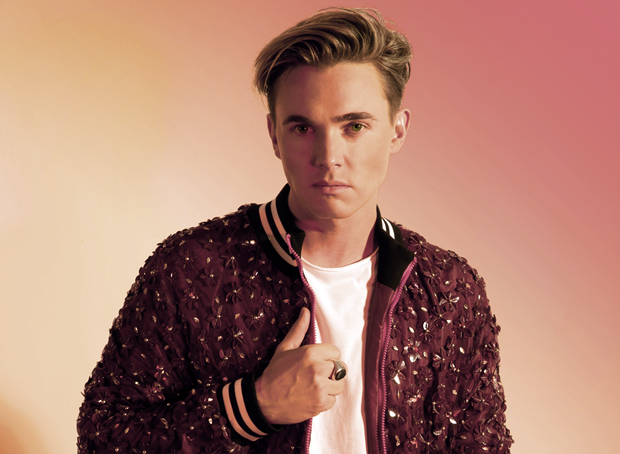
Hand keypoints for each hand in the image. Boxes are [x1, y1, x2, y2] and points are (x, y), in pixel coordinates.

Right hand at [255, 307, 344, 424]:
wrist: (264, 400)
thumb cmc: (275, 373)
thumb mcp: (285, 348)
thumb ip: (299, 330)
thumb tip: (306, 311)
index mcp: (311, 353)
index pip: (336, 352)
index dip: (327, 358)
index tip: (318, 362)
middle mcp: (318, 369)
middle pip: (340, 368)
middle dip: (330, 372)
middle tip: (315, 376)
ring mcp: (320, 388)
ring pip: (339, 385)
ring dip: (330, 387)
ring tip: (315, 386)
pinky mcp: (321, 404)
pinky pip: (333, 400)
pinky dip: (324, 400)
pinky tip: (312, 397)